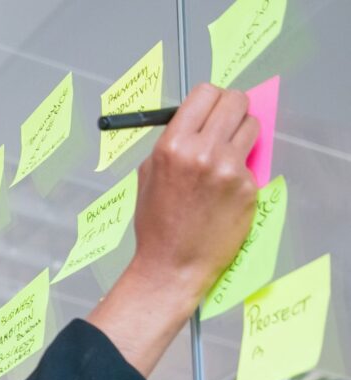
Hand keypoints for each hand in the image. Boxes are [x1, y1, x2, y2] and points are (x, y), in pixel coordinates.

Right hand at [88, 82, 259, 375]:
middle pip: (236, 101)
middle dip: (233, 109)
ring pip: (252, 126)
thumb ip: (173, 142)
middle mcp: (204, 152)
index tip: (212, 108)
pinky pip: (252, 163)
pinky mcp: (248, 188)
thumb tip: (197, 120)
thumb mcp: (148, 174)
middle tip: (228, 122)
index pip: (206, 93)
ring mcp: (230, 170)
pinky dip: (242, 171)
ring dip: (243, 135)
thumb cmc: (157, 224)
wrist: (172, 265)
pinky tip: (224, 192)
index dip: (211, 98)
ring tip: (226, 157)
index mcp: (173, 145)